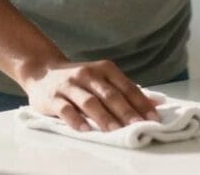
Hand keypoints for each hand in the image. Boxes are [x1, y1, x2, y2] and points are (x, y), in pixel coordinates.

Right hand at [24, 59, 160, 131]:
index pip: (126, 87)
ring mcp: (70, 85)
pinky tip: (85, 130)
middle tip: (138, 126)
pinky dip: (75, 119)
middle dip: (125, 111)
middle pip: (110, 95)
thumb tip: (156, 103)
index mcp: (105, 69)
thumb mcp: (104, 79)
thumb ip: (127, 91)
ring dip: (103, 117)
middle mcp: (88, 74)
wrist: (43, 71)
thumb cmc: (81, 80)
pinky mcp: (53, 97)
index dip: (140, 102)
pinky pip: (65, 109)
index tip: (153, 118)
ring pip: (89, 101)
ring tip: (115, 131)